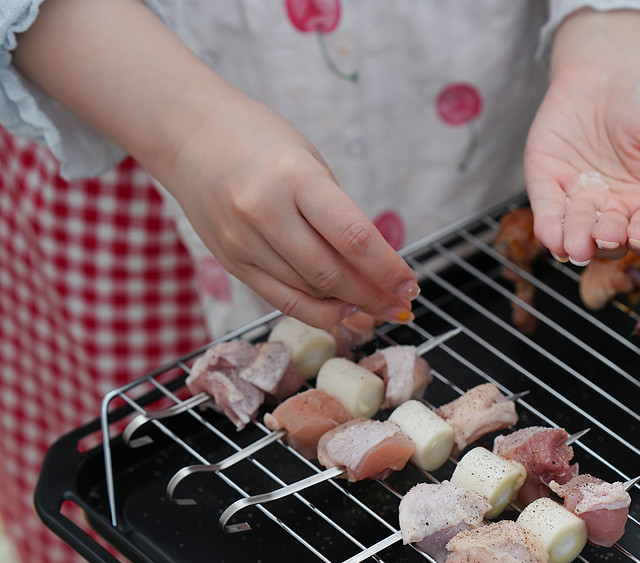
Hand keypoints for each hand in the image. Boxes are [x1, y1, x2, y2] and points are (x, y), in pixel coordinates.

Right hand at [13, 0, 416, 330]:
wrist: (189, 134)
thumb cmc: (261, 141)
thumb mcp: (310, 161)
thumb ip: (340, 212)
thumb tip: (379, 266)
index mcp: (294, 177)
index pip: (353, 237)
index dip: (388, 269)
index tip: (411, 284)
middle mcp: (264, 211)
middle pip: (332, 273)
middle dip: (375, 295)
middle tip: (401, 303)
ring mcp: (242, 241)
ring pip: (309, 291)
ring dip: (351, 306)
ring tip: (379, 308)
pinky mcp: (231, 261)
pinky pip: (281, 299)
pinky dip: (317, 311)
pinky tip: (343, 312)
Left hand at [524, 10, 639, 264]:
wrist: (609, 66)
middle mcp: (615, 210)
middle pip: (613, 239)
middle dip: (610, 241)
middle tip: (608, 236)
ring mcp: (580, 199)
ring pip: (578, 231)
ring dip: (578, 242)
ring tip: (577, 246)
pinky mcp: (548, 183)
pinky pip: (547, 211)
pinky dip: (549, 227)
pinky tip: (553, 239)